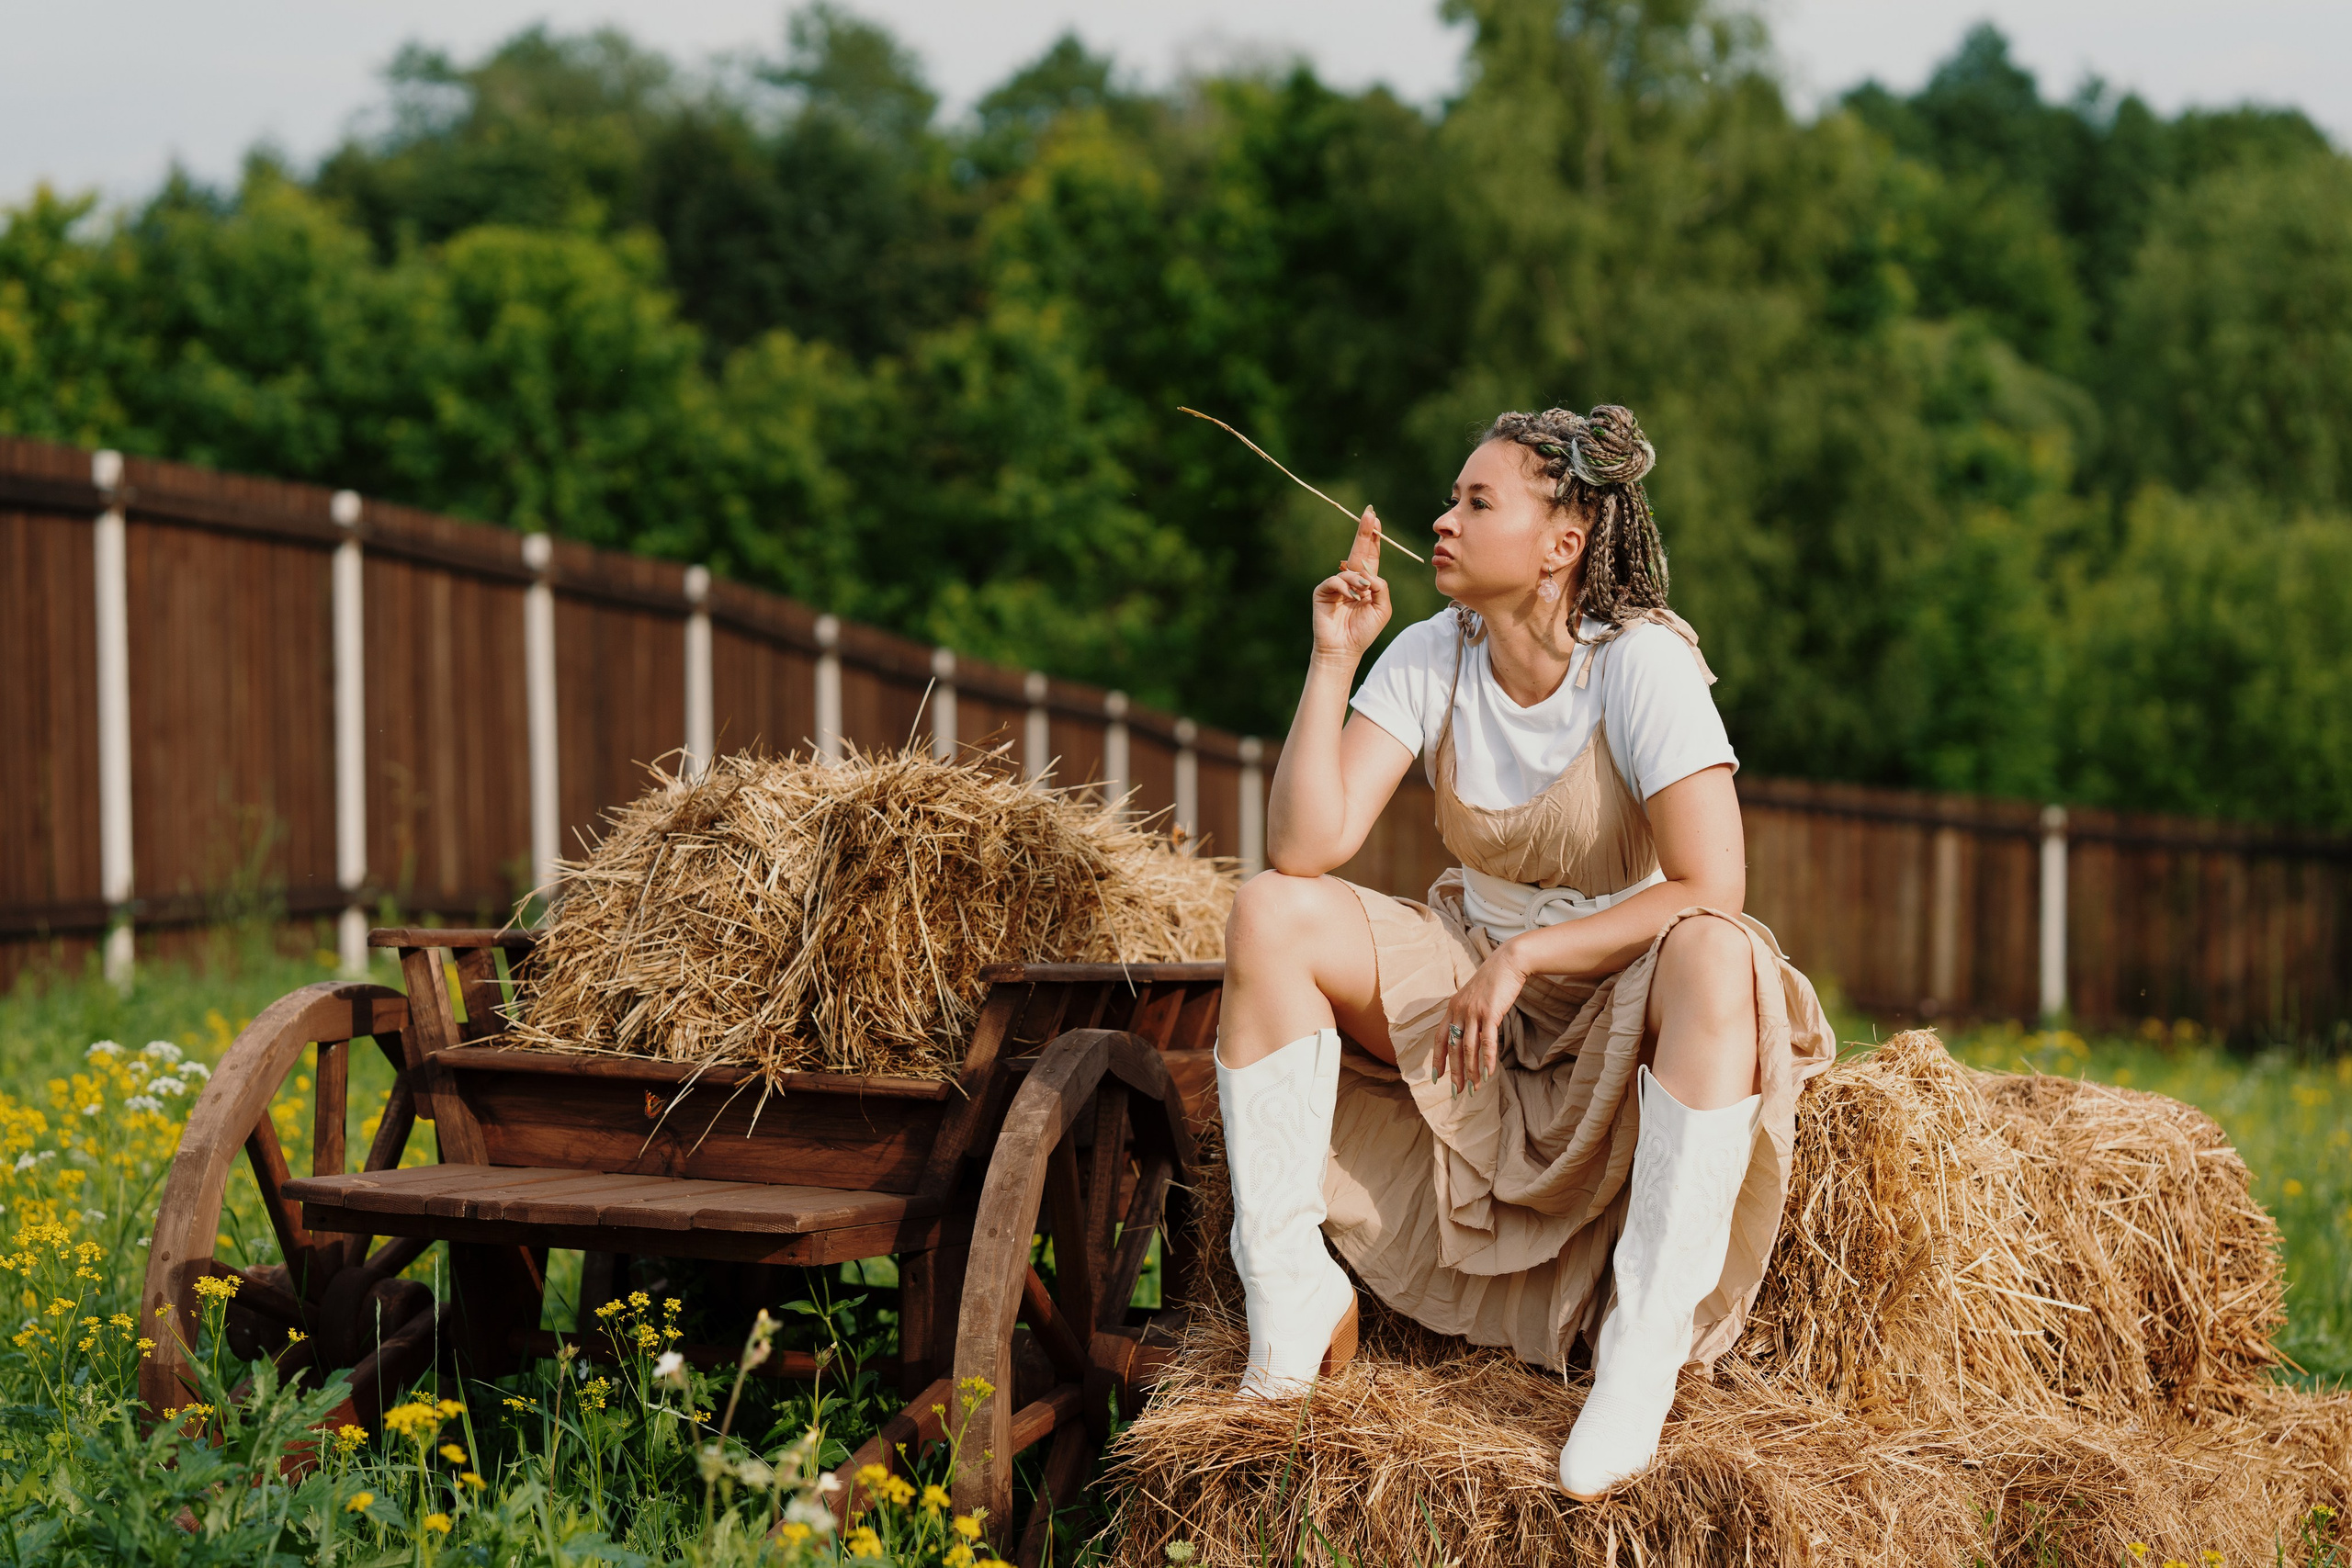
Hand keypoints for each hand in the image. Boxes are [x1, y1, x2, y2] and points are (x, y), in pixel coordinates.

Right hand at [1310, 507, 1391, 663]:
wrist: (1345, 649)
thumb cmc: (1364, 631)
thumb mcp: (1382, 608)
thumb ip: (1382, 587)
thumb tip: (1369, 573)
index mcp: (1366, 583)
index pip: (1371, 555)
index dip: (1373, 538)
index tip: (1376, 519)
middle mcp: (1351, 580)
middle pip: (1358, 551)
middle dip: (1364, 532)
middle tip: (1369, 513)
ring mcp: (1336, 585)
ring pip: (1349, 569)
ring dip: (1359, 579)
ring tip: (1364, 592)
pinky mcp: (1323, 591)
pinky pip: (1335, 580)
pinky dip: (1346, 587)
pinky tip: (1352, 599)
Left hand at [1436, 941, 1528, 1091]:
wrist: (1508, 963)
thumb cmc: (1493, 981)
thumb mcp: (1473, 997)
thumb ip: (1467, 1014)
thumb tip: (1467, 1034)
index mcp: (1452, 1008)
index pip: (1440, 1038)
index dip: (1438, 1059)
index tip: (1436, 1077)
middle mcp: (1459, 1011)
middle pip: (1453, 1048)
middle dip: (1454, 1072)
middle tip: (1457, 1091)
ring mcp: (1474, 1012)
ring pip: (1469, 1048)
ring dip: (1471, 1071)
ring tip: (1473, 1088)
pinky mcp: (1490, 1013)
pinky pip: (1487, 1042)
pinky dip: (1488, 1060)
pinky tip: (1489, 1073)